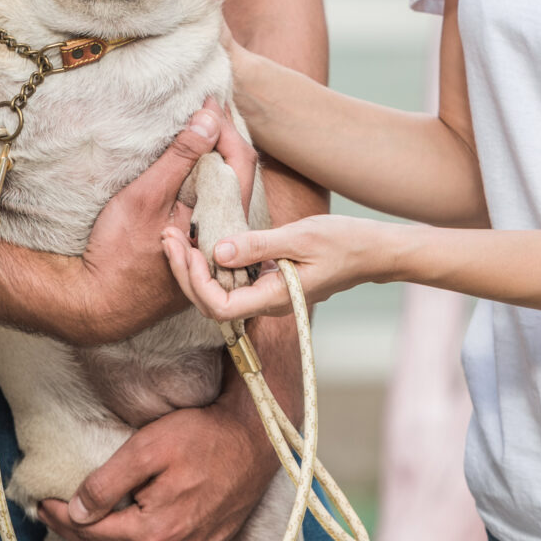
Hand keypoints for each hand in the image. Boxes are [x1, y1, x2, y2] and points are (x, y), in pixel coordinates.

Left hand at [34, 399, 271, 540]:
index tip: (43, 502)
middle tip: (52, 513)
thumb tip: (78, 512)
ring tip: (79, 537)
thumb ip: (108, 483)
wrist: (254, 439)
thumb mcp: (148, 447)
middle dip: (74, 533)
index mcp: (154, 531)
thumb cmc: (204, 436)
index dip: (62, 517)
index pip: (92, 531)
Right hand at [53, 97, 239, 344]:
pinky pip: (210, 205)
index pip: (240, 161)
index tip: (208, 101)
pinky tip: (189, 163)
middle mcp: (224, 235)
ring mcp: (210, 243)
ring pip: (225, 189)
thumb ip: (180, 158)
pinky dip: (203, 178)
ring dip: (214, 155)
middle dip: (223, 136)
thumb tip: (209, 119)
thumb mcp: (147, 195)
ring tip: (200, 126)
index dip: (226, 126)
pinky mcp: (196, 249)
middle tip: (206, 106)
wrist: (99, 303)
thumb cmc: (118, 252)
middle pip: (237, 173)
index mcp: (221, 221)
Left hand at [161, 213, 389, 321]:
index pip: (218, 307)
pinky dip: (211, 262)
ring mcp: (267, 295)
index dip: (195, 282)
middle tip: (167, 235)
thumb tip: (218, 251)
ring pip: (218, 293)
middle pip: (209, 303)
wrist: (373, 252)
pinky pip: (231, 281)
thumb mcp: (301, 237)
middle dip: (183, 272)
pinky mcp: (268, 282)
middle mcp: (266, 303)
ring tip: (176, 234)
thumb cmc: (344, 242)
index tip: (186, 248)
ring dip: (193, 267)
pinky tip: (203, 239)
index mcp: (274, 299)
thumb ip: (259, 245)